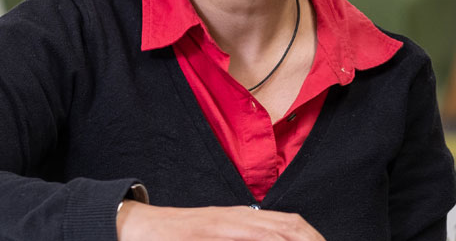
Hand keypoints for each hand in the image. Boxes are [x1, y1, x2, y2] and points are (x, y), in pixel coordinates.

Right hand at [116, 201, 326, 240]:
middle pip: (290, 226)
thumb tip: (271, 240)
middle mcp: (240, 217)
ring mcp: (226, 225)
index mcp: (244, 217)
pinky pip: (248, 238)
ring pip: (272, 233)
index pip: (291, 223)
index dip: (313, 237)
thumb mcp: (218, 235)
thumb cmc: (181, 236)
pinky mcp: (211, 233)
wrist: (142, 227)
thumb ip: (244, 237)